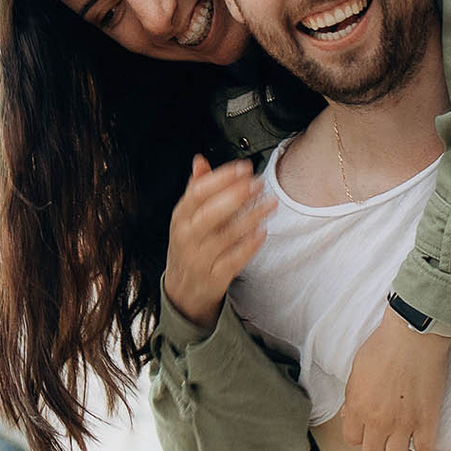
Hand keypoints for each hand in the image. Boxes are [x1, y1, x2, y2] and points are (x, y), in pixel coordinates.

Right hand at [161, 155, 271, 328]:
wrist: (183, 290)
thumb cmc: (189, 246)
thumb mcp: (186, 218)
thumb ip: (195, 188)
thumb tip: (200, 160)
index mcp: (180, 218)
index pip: (197, 193)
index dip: (221, 178)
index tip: (243, 168)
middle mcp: (187, 238)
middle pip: (210, 214)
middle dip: (236, 196)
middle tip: (258, 183)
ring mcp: (200, 259)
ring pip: (226, 236)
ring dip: (250, 218)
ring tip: (270, 203)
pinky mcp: (214, 278)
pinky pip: (233, 260)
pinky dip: (248, 246)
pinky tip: (262, 232)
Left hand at [343, 307, 450, 450]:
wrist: (413, 335)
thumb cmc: (384, 345)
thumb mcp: (357, 369)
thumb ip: (352, 396)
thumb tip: (348, 415)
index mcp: (358, 408)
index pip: (352, 440)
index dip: (361, 439)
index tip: (371, 434)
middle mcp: (377, 421)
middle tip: (388, 447)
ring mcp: (403, 423)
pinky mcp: (427, 420)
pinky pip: (426, 450)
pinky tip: (426, 445)